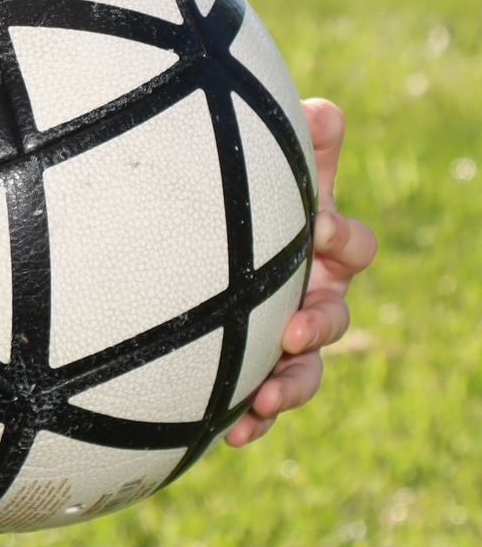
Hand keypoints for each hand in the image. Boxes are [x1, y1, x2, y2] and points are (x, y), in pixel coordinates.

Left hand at [223, 98, 374, 446]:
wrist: (195, 247)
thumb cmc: (245, 197)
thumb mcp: (271, 167)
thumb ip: (299, 142)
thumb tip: (322, 112)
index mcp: (324, 249)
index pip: (352, 244)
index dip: (342, 236)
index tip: (320, 228)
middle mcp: (315, 296)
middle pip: (336, 317)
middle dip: (320, 325)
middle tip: (295, 330)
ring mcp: (287, 339)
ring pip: (306, 372)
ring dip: (291, 387)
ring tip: (264, 400)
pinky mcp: (257, 372)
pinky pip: (263, 403)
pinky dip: (254, 420)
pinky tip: (233, 434)